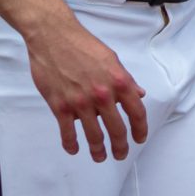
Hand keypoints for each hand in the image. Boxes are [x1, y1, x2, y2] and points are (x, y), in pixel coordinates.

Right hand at [23, 15, 148, 160]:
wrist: (54, 38)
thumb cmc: (83, 45)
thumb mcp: (112, 59)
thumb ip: (126, 79)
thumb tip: (138, 94)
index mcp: (119, 81)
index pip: (136, 111)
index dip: (140, 129)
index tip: (139, 138)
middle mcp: (102, 94)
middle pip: (116, 128)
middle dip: (120, 146)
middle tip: (120, 154)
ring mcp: (81, 102)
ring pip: (93, 134)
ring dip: (98, 149)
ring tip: (100, 157)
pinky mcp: (60, 106)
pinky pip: (68, 131)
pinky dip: (71, 143)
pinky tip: (74, 149)